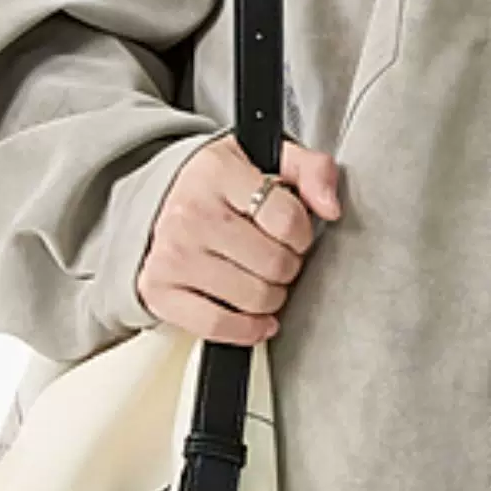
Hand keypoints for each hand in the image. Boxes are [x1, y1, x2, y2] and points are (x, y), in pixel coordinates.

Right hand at [134, 133, 341, 342]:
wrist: (165, 203)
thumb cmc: (224, 186)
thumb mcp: (270, 160)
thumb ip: (313, 170)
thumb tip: (330, 206)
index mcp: (217, 173)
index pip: (288, 220)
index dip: (302, 234)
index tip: (292, 233)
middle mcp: (190, 213)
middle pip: (275, 264)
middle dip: (287, 266)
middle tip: (275, 257)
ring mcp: (172, 255)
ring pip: (254, 298)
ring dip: (271, 297)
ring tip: (261, 278)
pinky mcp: (160, 290)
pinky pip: (217, 326)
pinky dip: (246, 329)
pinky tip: (257, 317)